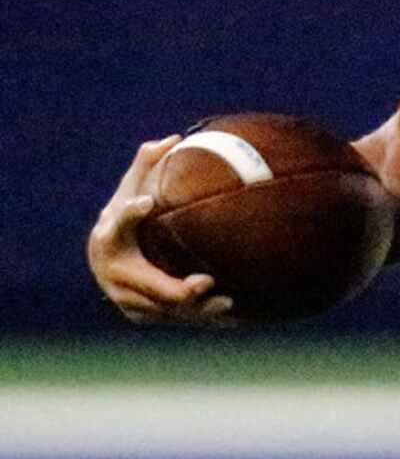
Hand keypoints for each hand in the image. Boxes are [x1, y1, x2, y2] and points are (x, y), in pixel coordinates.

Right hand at [87, 137, 234, 325]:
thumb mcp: (130, 191)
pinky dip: (200, 319)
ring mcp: (126, 299)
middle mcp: (112, 275)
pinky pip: (175, 320)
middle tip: (207, 281)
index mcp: (110, 239)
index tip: (146, 202)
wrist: (107, 260)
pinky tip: (232, 318)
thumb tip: (174, 138)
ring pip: (165, 310)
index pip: (117, 226)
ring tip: (227, 303)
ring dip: (196, 310)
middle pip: (148, 285)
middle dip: (177, 289)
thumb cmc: (126, 219)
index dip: (130, 214)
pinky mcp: (142, 315)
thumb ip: (146, 167)